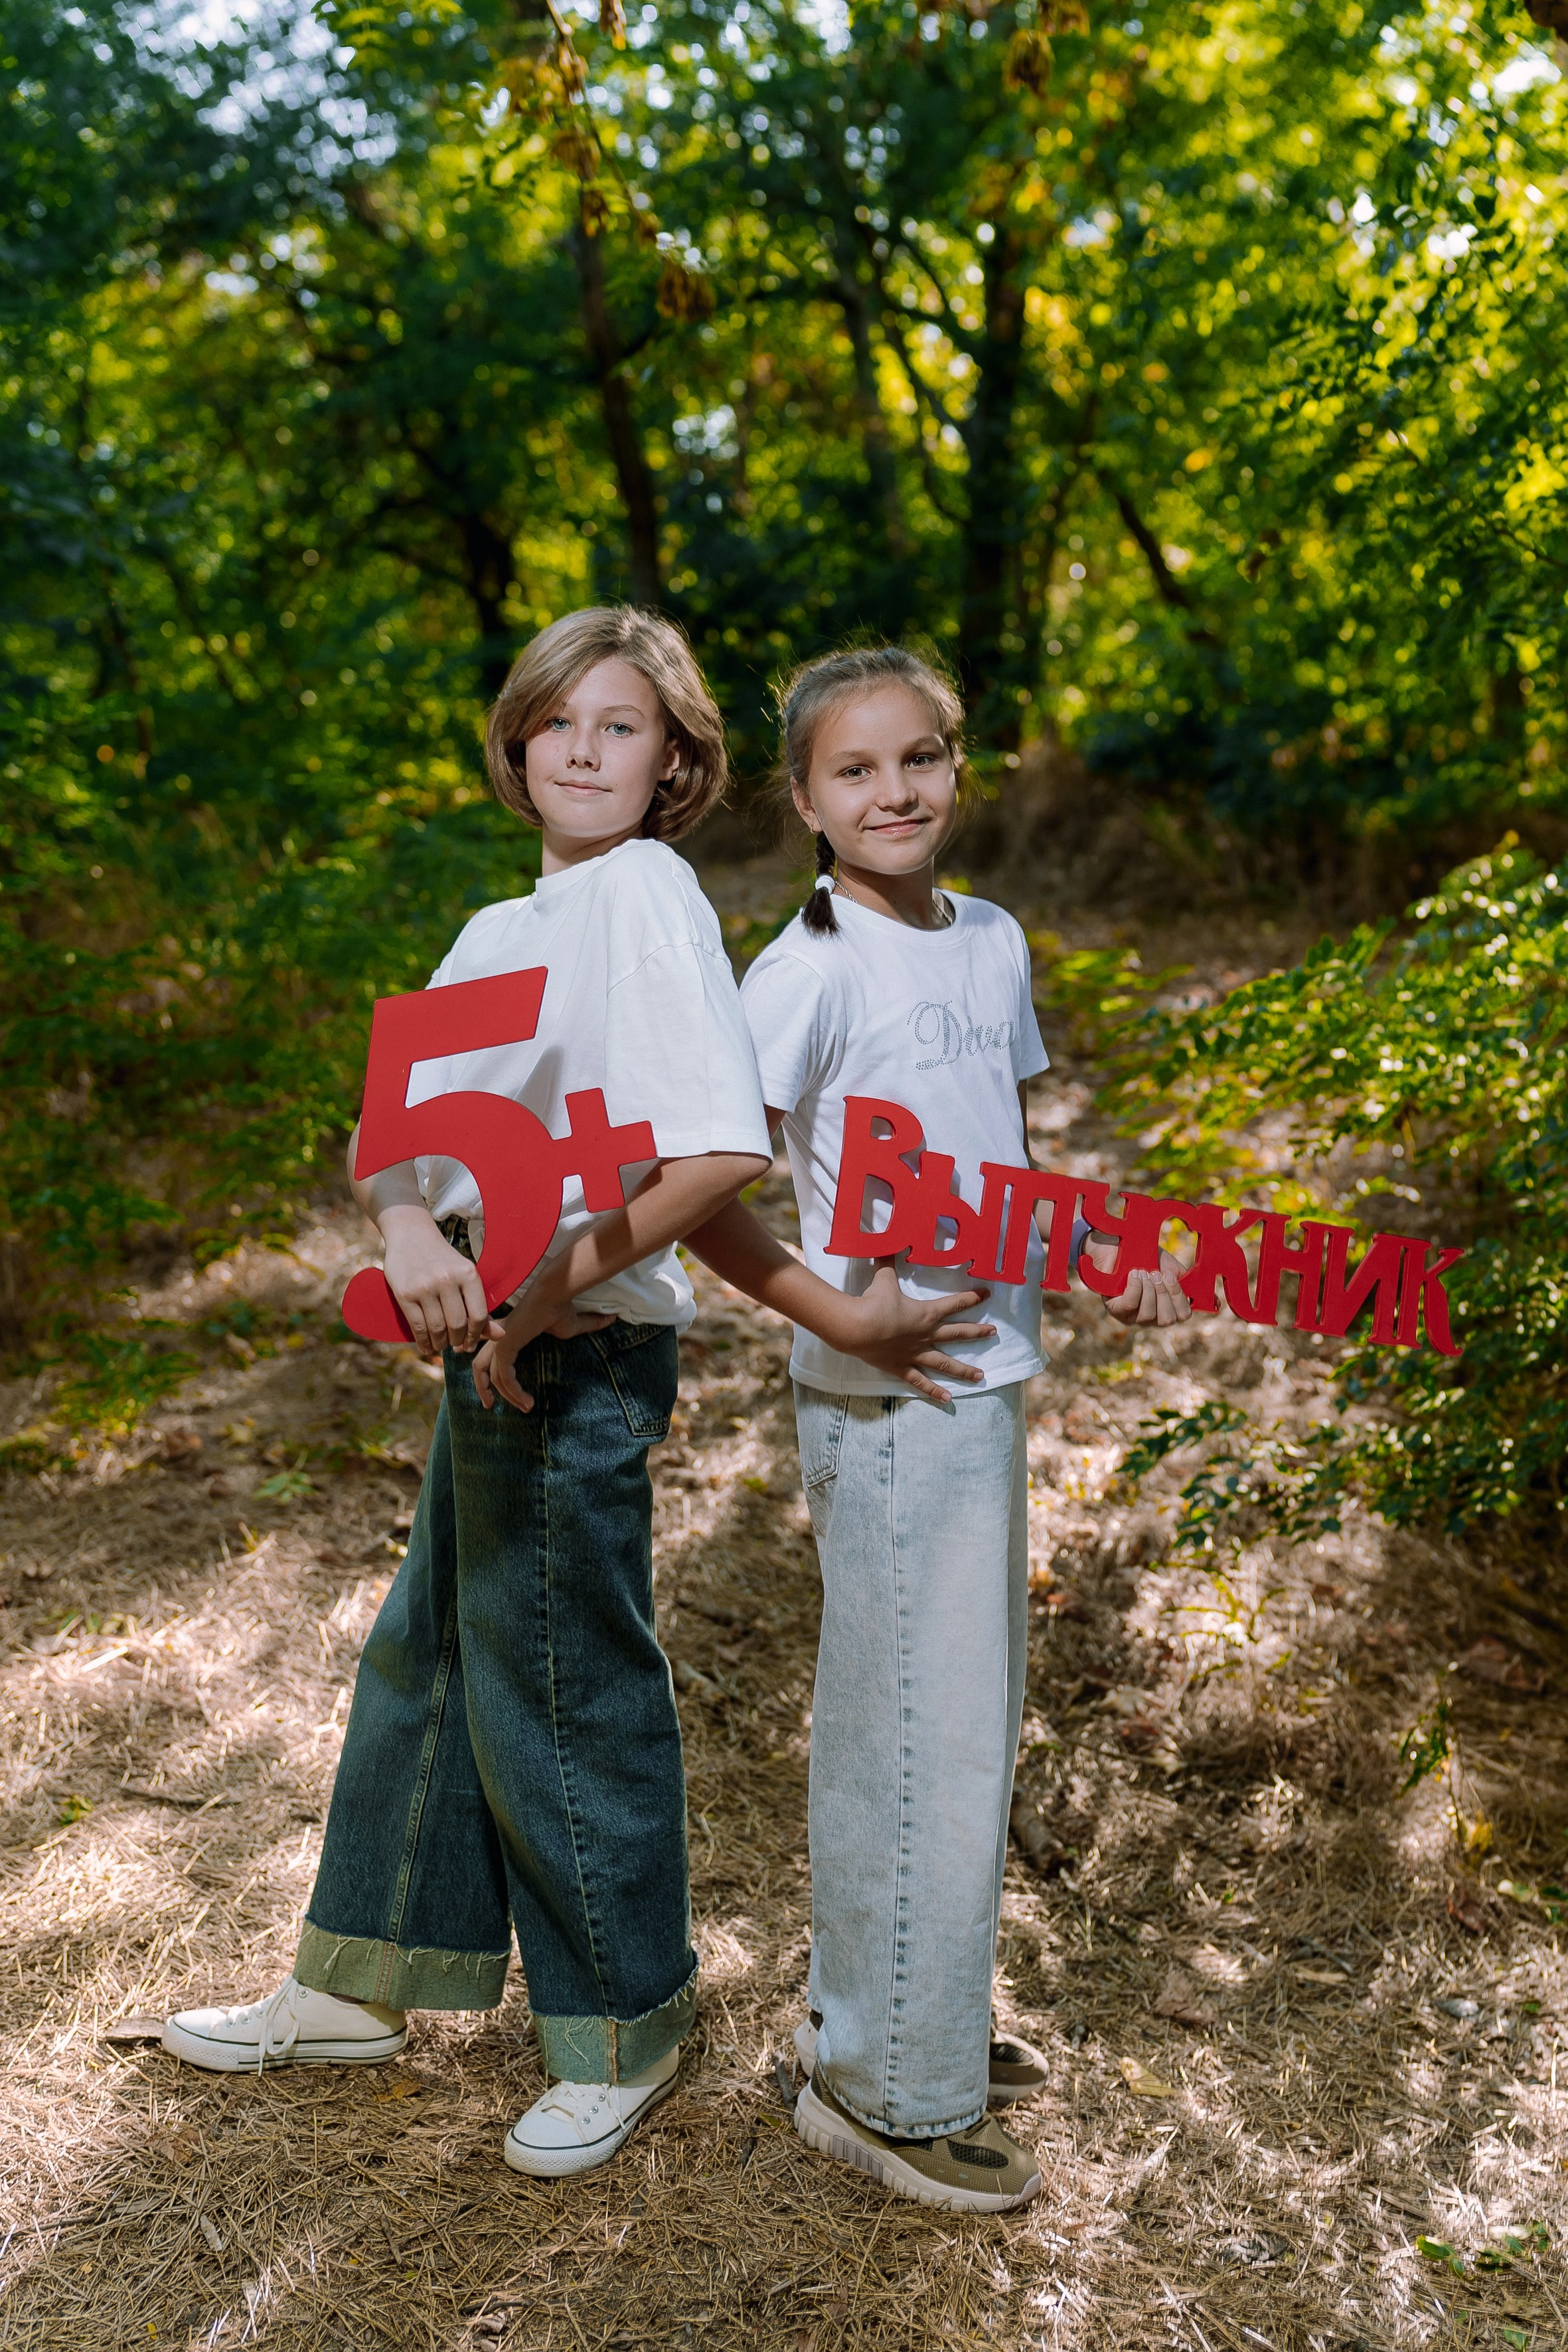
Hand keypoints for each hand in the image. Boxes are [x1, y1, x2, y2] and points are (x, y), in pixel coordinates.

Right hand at [378, 1206, 491, 1356]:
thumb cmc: (443, 1260)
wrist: (411, 1235)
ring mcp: (425, 1287)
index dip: (476, 1335)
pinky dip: (423, 1342)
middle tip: (454, 1346)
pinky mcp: (405, 1294)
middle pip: (458, 1324)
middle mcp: (447, 1279)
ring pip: (437, 1328)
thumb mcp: (465, 1276)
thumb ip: (480, 1307)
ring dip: (440, 1344)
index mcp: (468, 1274)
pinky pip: (418, 1326)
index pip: (478, 1315)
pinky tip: (427, 1346)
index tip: (470, 1344)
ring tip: (441, 1346)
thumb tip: (500, 1336)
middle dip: (457, 1341)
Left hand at [471, 1295, 615, 1412]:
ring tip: (526, 1408)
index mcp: (507, 1332)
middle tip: (491, 1406)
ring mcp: (499, 1342)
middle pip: (479, 1367)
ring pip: (493, 1377)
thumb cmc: (561, 1307)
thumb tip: (611, 1319)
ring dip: (507, 1396)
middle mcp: (498, 1337)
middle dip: (483, 1388)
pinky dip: (514, 1392)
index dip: (489, 1375)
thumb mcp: (574, 1325)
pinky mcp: (505, 1347)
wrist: (554, 1296)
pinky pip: (505, 1377)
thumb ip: (587, 1326)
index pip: (489, 1356)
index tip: (498, 1393)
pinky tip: (528, 1401)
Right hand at [836, 1263, 996, 1405]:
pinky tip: (948, 1399)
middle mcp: (926, 1335)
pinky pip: (921, 1382)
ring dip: (964, 1370)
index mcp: (926, 1313)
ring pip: (945, 1363)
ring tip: (981, 1376)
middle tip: (993, 1333)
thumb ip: (889, 1260)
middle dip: (977, 1332)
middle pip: (957, 1334)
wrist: (857, 1328)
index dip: (972, 1298)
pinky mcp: (902, 1367)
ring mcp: (916, 1354)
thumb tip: (891, 1240)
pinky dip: (934, 1391)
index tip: (987, 1295)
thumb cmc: (873, 1302)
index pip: (955, 1304)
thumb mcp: (883, 1277)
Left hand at [1096, 1244, 1192, 1327]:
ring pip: (1148, 1315)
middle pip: (1167, 1319)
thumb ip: (1185, 1280)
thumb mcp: (1171, 1268)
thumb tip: (1200, 1292)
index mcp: (1169, 1308)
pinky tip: (1134, 1275)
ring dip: (1148, 1290)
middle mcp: (1152, 1318)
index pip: (1183, 1315)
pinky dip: (1135, 1288)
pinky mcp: (1117, 1311)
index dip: (1179, 1297)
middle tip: (1155, 1273)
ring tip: (1143, 1273)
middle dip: (1163, 1294)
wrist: (1122, 1248)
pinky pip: (1130, 1306)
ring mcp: (1133, 1317)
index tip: (1170, 1276)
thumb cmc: (1147, 1259)